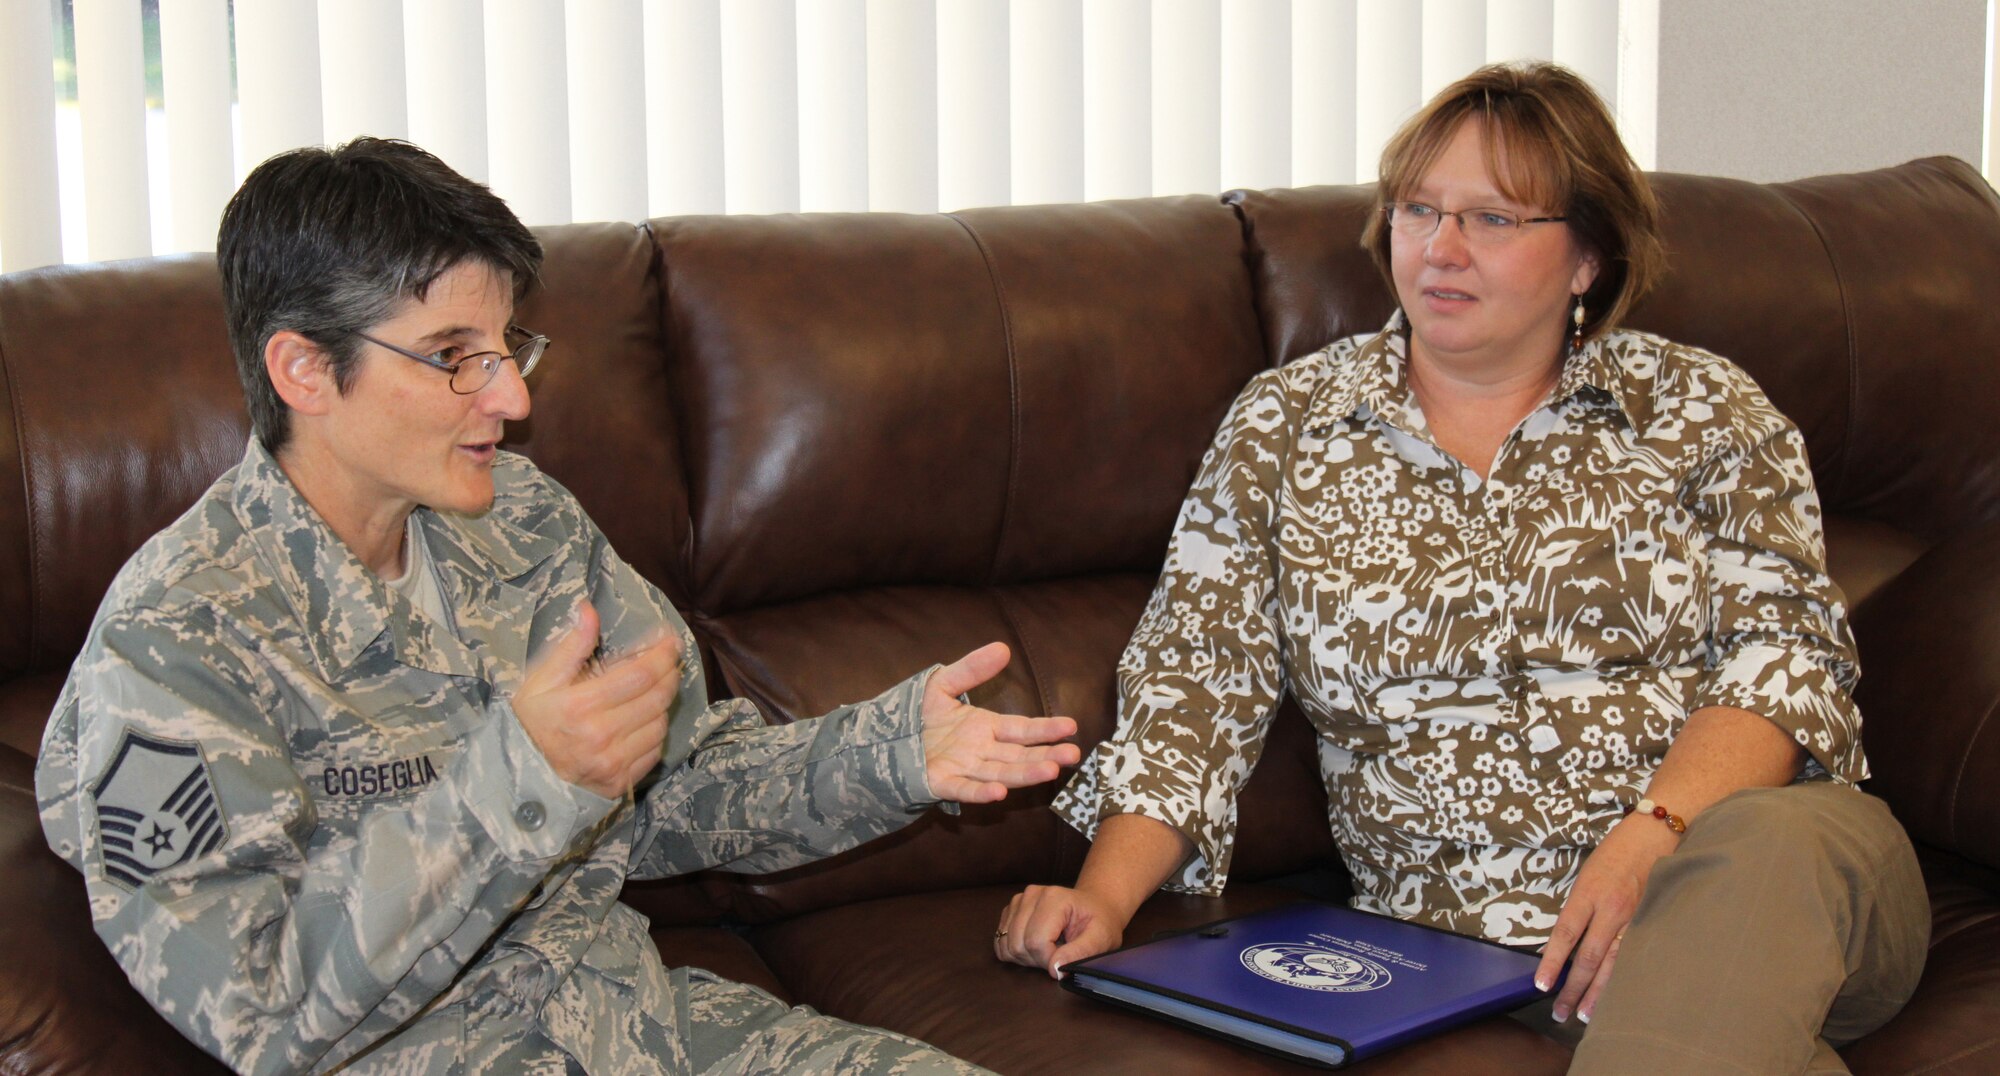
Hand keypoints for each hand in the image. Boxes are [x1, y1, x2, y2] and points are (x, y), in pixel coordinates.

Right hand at [512, 601, 683, 799]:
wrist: (520, 774)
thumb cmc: (532, 721)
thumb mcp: (542, 680)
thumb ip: (572, 646)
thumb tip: (589, 610)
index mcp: (580, 706)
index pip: (640, 675)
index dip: (662, 655)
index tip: (671, 642)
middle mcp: (600, 736)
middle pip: (656, 698)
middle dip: (670, 674)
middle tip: (670, 662)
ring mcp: (612, 762)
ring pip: (659, 724)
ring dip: (662, 704)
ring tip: (652, 691)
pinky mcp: (621, 782)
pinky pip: (655, 751)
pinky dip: (654, 732)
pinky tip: (643, 721)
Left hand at [920, 642, 1080, 803]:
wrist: (883, 739)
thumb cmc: (917, 714)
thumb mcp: (943, 684)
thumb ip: (972, 669)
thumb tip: (1003, 648)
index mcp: (986, 728)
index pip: (1022, 729)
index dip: (1046, 729)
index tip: (1071, 727)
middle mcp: (981, 751)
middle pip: (1020, 754)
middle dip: (1047, 755)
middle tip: (1073, 754)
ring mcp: (964, 769)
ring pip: (1001, 772)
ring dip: (1025, 774)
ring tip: (1051, 771)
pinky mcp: (942, 783)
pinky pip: (965, 789)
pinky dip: (981, 792)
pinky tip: (999, 792)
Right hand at [995, 884, 1127, 977]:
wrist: (1095, 906)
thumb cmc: (1100, 922)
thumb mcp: (1101, 939)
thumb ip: (1079, 953)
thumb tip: (1054, 969)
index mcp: (1054, 898)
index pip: (1036, 942)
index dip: (1049, 961)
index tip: (1066, 960)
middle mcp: (1032, 894)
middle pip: (1018, 944)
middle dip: (1037, 960)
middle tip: (1059, 954)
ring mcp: (1018, 900)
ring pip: (1006, 944)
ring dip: (1026, 957)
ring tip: (1049, 949)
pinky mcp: (1011, 909)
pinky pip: (1000, 942)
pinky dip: (1015, 952)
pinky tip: (1035, 946)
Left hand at [1536, 813, 1679, 1022]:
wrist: (1654, 836)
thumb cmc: (1614, 854)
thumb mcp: (1585, 876)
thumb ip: (1577, 909)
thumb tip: (1565, 942)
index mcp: (1589, 894)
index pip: (1565, 934)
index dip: (1552, 962)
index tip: (1541, 984)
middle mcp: (1611, 910)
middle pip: (1589, 958)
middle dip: (1573, 989)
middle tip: (1559, 1012)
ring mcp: (1635, 920)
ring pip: (1614, 965)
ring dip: (1597, 993)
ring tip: (1584, 1015)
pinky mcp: (1652, 924)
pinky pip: (1634, 958)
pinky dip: (1623, 980)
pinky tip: (1616, 998)